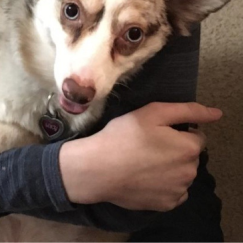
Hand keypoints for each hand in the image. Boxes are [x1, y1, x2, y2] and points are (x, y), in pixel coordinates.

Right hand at [59, 102, 221, 211]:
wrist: (99, 168)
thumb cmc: (125, 135)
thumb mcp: (153, 112)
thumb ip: (188, 111)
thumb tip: (217, 114)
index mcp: (189, 148)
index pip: (196, 136)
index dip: (178, 131)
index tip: (157, 131)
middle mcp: (190, 172)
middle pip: (190, 155)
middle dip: (176, 149)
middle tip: (149, 144)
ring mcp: (178, 191)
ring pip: (182, 173)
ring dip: (172, 167)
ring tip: (145, 160)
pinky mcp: (166, 205)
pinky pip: (174, 191)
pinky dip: (165, 184)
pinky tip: (146, 177)